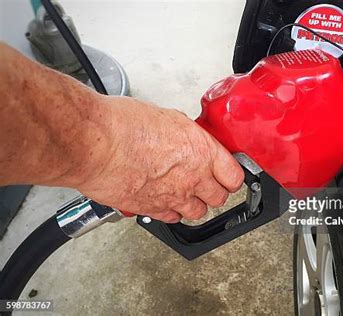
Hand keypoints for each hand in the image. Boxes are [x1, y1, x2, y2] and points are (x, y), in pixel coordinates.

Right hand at [77, 96, 243, 222]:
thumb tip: (189, 139)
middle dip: (214, 191)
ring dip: (194, 204)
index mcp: (202, 151)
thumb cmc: (123, 124)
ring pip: (198, 212)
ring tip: (184, 193)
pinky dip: (170, 212)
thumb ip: (186, 135)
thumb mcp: (167, 118)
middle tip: (206, 184)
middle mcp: (192, 177)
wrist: (93, 143)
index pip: (234, 175)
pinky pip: (171, 218)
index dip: (232, 176)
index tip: (228, 175)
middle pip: (219, 198)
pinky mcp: (151, 209)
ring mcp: (173, 197)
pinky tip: (163, 200)